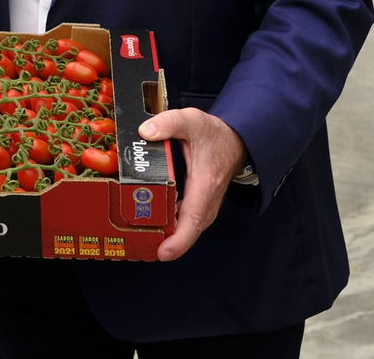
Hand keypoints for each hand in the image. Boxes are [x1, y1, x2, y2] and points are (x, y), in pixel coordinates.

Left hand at [138, 108, 246, 261]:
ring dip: (167, 238)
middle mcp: (207, 202)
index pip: (193, 219)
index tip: (163, 253)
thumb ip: (169, 122)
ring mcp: (205, 206)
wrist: (235, 140)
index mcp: (205, 184)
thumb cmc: (214, 134)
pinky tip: (151, 227)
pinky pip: (185, 222)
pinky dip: (171, 229)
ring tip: (139, 242)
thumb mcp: (192, 120)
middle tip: (139, 249)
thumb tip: (145, 132)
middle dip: (166, 244)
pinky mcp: (200, 206)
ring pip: (187, 229)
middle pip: (188, 231)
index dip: (179, 240)